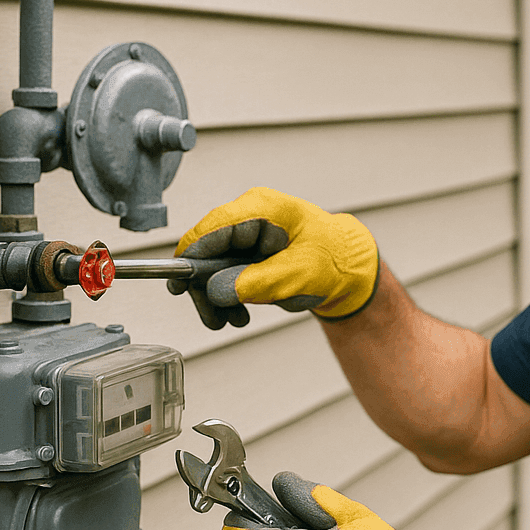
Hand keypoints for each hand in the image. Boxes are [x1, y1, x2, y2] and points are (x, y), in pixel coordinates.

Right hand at [169, 187, 378, 328]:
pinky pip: (226, 271)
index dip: (191, 255)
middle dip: (207, 286)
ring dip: (218, 295)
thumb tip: (215, 291)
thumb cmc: (334, 260)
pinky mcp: (249, 251)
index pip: (213, 227)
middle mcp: (250, 215)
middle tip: (214, 318)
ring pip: (213, 264)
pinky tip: (239, 313)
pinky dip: (229, 294)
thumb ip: (255, 282)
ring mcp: (248, 233)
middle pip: (207, 248)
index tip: (178, 283)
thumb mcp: (296, 276)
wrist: (351, 269)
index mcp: (262, 208)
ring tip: (233, 321)